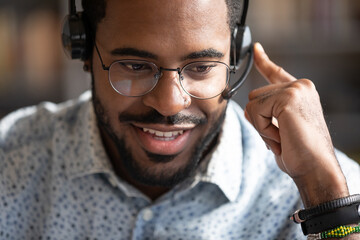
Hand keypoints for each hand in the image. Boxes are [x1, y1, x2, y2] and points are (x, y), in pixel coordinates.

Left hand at [245, 43, 347, 205]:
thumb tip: (246, 109)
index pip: (275, 73)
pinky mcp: (288, 97)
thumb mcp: (277, 130)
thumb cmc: (300, 153)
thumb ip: (264, 114)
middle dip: (259, 121)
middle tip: (279, 137)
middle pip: (253, 96)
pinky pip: (255, 111)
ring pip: (252, 104)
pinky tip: (281, 137)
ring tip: (282, 137)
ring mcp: (295, 89)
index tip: (256, 49)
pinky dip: (263, 129)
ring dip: (261, 126)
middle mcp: (299, 86)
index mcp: (299, 92)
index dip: (263, 62)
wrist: (315, 168)